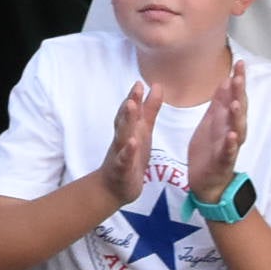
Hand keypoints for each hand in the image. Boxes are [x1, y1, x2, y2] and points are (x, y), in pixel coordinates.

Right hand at [96, 80, 157, 207]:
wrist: (114, 187)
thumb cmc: (130, 155)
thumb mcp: (142, 130)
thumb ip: (149, 109)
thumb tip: (156, 85)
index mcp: (129, 130)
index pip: (130, 110)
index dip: (134, 96)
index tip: (139, 82)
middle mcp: (122, 139)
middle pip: (124, 119)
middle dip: (130, 104)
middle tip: (135, 89)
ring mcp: (120, 153)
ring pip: (122, 136)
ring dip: (126, 121)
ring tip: (130, 107)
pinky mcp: (122, 170)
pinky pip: (124, 159)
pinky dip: (128, 151)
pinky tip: (132, 143)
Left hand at [187, 61, 251, 204]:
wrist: (206, 180)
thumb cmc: (210, 149)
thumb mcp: (212, 121)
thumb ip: (219, 102)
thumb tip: (226, 79)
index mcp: (226, 119)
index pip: (235, 96)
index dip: (238, 80)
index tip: (240, 63)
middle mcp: (232, 130)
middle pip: (238, 109)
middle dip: (239, 93)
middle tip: (238, 76)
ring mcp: (229, 146)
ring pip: (237, 129)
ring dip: (236, 116)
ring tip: (235, 102)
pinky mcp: (223, 161)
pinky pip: (228, 152)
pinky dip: (231, 144)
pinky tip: (232, 136)